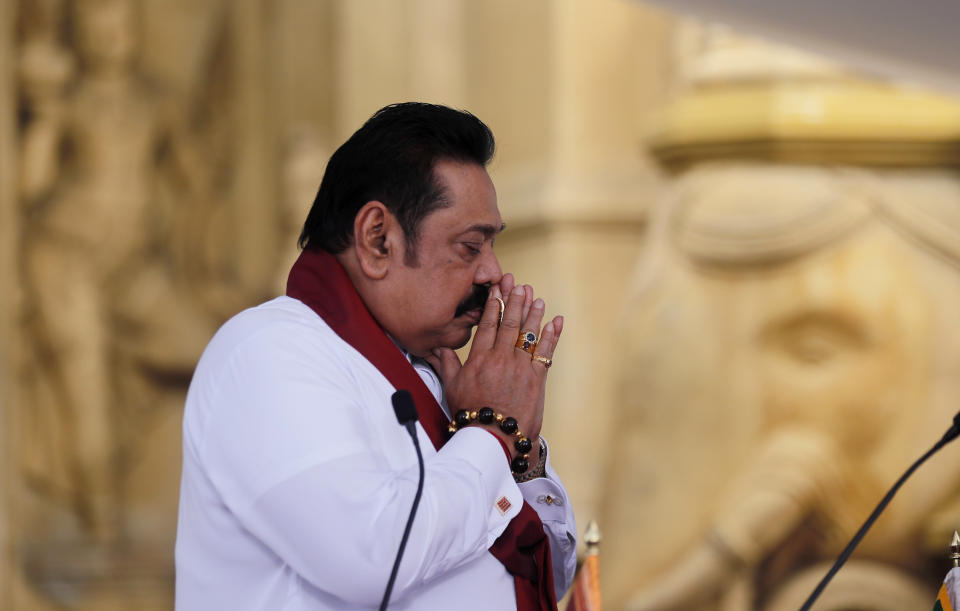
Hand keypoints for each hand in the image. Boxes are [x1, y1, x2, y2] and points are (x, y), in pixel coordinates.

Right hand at [426, 274, 563, 454]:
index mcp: (480, 358)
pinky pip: (546, 351)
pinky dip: (552, 335)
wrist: (493, 436)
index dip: (494, 304)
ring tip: (536, 298)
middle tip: (519, 285)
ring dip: (534, 313)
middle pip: (509, 323)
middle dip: (515, 301)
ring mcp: (520, 367)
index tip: (497, 289)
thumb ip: (447, 365)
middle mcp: (501, 358)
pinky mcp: (536, 378)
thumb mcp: (453, 388)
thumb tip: (439, 349)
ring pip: (528, 333)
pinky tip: (556, 321)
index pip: (488, 324)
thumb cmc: (471, 414)